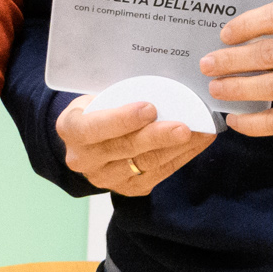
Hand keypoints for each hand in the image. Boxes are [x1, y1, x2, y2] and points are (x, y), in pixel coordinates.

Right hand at [57, 96, 214, 196]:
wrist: (89, 139)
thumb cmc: (99, 107)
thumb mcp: (97, 95)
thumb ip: (120, 94)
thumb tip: (161, 82)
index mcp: (71, 129)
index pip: (94, 128)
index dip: (122, 119)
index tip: (149, 108)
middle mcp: (84, 159)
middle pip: (125, 148)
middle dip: (158, 137)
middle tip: (184, 127)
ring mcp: (106, 178)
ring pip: (146, 164)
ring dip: (177, 148)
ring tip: (200, 132)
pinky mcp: (129, 189)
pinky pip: (160, 174)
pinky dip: (182, 156)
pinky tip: (199, 141)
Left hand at [200, 1, 272, 137]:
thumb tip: (250, 35)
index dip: (248, 24)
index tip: (226, 34)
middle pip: (270, 54)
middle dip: (231, 60)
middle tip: (208, 65)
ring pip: (272, 87)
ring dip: (237, 89)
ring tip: (216, 89)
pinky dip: (255, 122)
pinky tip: (238, 120)